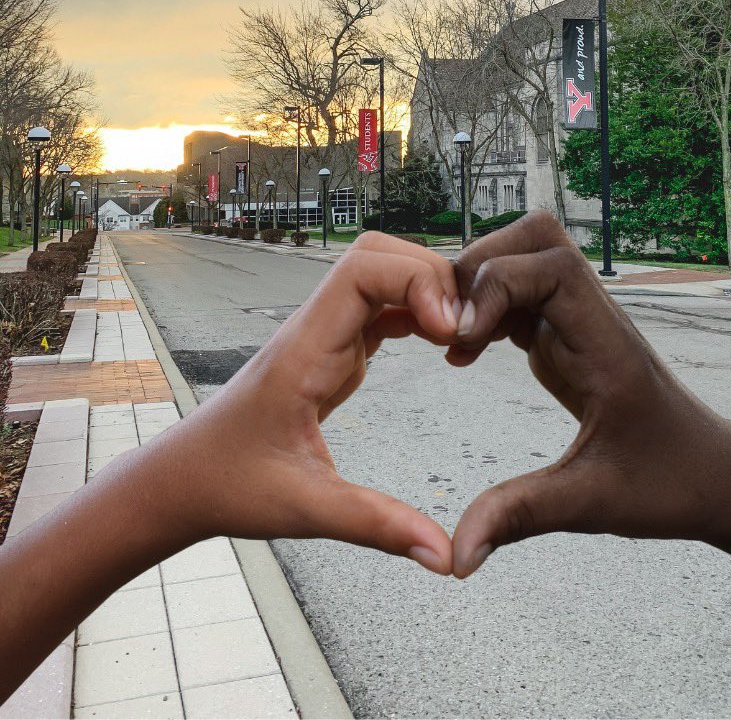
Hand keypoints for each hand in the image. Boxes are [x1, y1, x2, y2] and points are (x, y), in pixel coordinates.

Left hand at [116, 232, 461, 573]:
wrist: (183, 479)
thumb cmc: (227, 484)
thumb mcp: (306, 509)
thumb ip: (378, 526)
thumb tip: (445, 556)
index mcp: (305, 350)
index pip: (364, 270)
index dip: (418, 283)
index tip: (450, 329)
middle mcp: (315, 330)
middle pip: (380, 255)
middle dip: (433, 275)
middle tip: (466, 327)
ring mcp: (324, 335)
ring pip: (383, 274)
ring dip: (428, 290)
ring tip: (462, 335)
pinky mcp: (333, 350)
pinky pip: (383, 307)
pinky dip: (419, 311)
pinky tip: (441, 341)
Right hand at [447, 212, 730, 577]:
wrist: (715, 475)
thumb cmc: (670, 483)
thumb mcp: (592, 503)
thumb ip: (521, 518)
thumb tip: (455, 557)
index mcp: (606, 343)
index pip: (552, 266)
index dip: (496, 285)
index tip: (460, 340)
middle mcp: (593, 319)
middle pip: (534, 239)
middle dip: (479, 268)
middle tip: (445, 327)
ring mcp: (580, 323)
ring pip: (523, 260)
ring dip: (478, 287)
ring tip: (451, 343)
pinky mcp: (567, 338)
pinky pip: (519, 297)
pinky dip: (485, 311)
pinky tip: (465, 355)